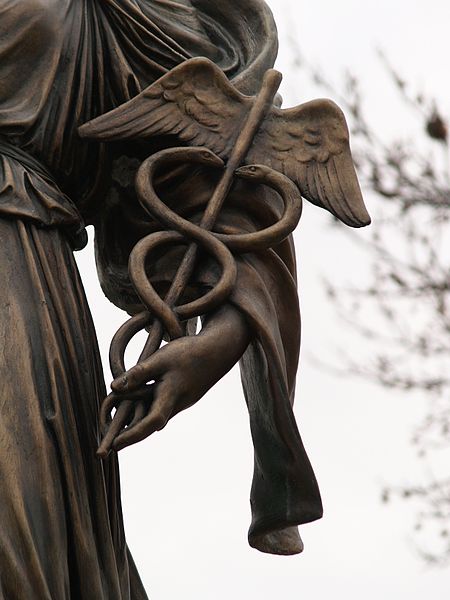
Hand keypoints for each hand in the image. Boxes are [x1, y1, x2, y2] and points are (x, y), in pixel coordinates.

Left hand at [98, 304, 250, 453]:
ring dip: (138, 424)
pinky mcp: (182, 397)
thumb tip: (113, 386)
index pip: (150, 422)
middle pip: (151, 426)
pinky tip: (136, 409)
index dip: (132, 435)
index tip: (115, 445)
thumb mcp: (161, 358)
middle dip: (131, 436)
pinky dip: (147, 412)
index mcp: (171, 396)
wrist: (219, 350)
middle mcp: (176, 405)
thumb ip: (138, 373)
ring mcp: (180, 402)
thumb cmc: (190, 352)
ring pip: (156, 417)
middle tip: (110, 445)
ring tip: (118, 430)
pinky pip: (162, 408)